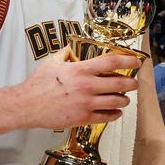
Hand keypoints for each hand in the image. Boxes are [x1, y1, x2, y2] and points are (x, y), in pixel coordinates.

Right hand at [17, 45, 140, 128]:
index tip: (137, 61)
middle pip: (120, 84)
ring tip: (125, 98)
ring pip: (117, 102)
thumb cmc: (39, 83)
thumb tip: (75, 46)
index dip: (128, 60)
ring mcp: (86, 104)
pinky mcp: (83, 119)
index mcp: (81, 70)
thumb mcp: (53, 61)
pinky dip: (115, 114)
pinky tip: (116, 111)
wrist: (27, 105)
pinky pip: (106, 117)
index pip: (112, 62)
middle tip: (134, 83)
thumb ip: (67, 52)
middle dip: (132, 83)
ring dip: (125, 99)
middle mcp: (87, 87)